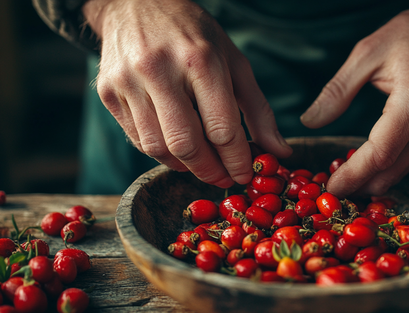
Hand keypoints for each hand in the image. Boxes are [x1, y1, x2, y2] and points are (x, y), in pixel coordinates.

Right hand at [83, 0, 291, 187]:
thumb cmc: (194, 36)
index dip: (236, 160)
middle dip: (210, 171)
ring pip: (158, 148)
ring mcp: (128, 81)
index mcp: (200, 59)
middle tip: (223, 179)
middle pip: (187, 145)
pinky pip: (138, 140)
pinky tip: (177, 148)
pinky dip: (161, 153)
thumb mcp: (234, 61)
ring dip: (185, 166)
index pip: (221, 128)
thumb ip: (258, 109)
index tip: (244, 175)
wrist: (137, 4)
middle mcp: (160, 69)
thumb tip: (279, 152)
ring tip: (202, 163)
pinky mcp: (108, 92)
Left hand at [300, 0, 408, 196]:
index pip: (381, 152)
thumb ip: (338, 90)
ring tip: (344, 181)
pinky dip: (386, 170)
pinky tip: (366, 168)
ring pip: (402, 171)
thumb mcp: (367, 52)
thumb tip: (310, 120)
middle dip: (359, 185)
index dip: (353, 174)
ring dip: (372, 181)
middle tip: (331, 190)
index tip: (331, 186)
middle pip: (391, 170)